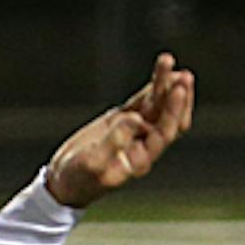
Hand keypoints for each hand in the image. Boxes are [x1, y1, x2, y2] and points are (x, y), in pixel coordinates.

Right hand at [45, 51, 194, 208]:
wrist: (63, 182)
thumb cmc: (77, 179)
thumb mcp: (91, 164)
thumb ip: (113, 143)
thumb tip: (134, 119)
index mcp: (141, 158)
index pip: (166, 131)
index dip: (174, 110)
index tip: (177, 89)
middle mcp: (143, 143)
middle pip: (169, 117)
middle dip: (177, 96)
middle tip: (182, 75)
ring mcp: (134, 131)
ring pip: (156, 105)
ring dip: (164, 84)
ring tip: (166, 61)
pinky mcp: (122, 122)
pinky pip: (142, 102)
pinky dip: (151, 87)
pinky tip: (160, 72)